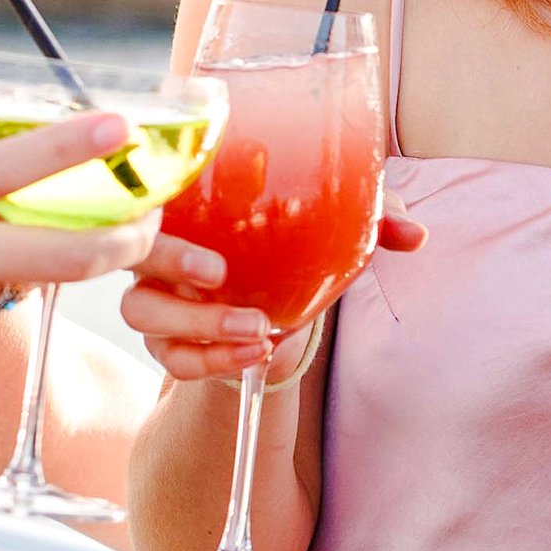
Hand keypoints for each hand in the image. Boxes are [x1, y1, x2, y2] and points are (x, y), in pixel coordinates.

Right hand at [120, 198, 427, 383]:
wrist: (278, 305)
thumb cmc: (292, 247)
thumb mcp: (331, 227)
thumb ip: (369, 222)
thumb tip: (416, 235)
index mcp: (190, 203)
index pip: (147, 190)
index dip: (154, 203)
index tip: (192, 199)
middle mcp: (161, 246)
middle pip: (135, 254)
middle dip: (171, 261)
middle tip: (221, 276)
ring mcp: (157, 296)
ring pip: (143, 311)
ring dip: (198, 323)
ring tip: (257, 331)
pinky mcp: (168, 341)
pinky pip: (171, 357)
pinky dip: (210, 360)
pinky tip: (256, 356)